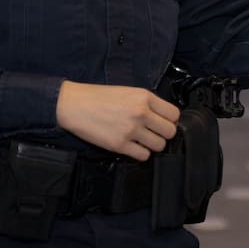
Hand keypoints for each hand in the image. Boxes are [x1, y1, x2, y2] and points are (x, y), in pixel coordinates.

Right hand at [56, 82, 179, 160]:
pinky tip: (132, 146)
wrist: (74, 105)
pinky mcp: (120, 145)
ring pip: (159, 146)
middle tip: (153, 133)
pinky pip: (143, 155)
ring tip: (141, 140)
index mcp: (144, 97)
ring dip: (152, 145)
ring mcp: (131, 130)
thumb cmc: (98, 97)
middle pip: (170, 132)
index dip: (170, 120)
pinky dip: (140, 153)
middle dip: (163, 134)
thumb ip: (146, 103)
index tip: (162, 122)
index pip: (174, 114)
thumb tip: (161, 116)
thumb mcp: (127, 91)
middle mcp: (141, 113)